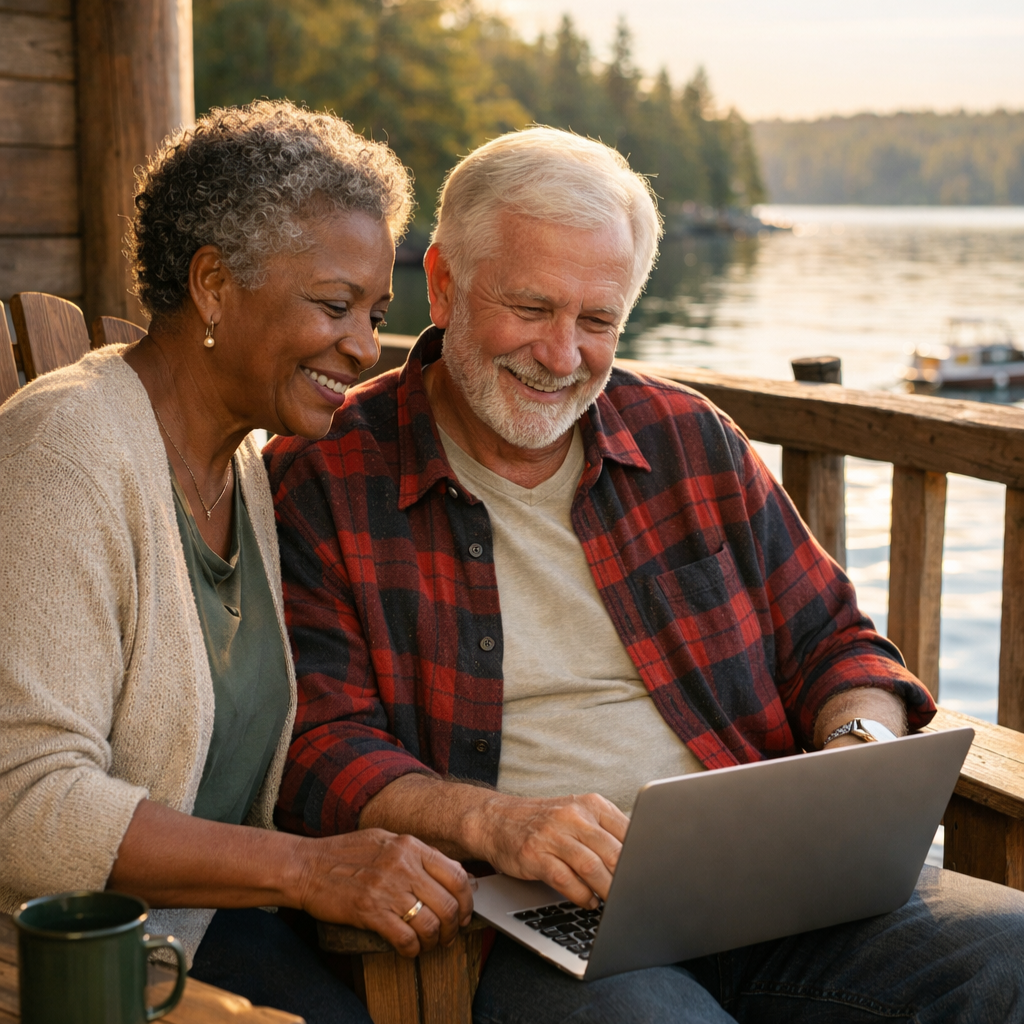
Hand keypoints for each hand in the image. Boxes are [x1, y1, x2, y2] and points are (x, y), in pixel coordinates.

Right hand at [295, 829, 473, 957]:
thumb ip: (415, 853)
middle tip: (450, 935)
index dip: (467, 899)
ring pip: (431, 924)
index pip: (457, 874)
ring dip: (435, 941)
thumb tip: (447, 870)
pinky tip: (409, 949)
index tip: (464, 911)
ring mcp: (387, 888)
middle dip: (455, 926)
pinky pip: (405, 938)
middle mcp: (403, 865)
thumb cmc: (345, 853)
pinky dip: (412, 950)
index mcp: (410, 845)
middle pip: (448, 903)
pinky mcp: (370, 912)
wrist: (307, 866)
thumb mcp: (386, 840)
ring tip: (429, 944)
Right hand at [472, 792, 628, 908]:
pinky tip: (589, 902)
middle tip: (636, 896)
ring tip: (615, 903)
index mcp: (590, 804)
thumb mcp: (578, 814)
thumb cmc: (545, 821)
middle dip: (627, 879)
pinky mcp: (535, 855)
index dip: (642, 857)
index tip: (651, 876)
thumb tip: (642, 857)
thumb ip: (606, 831)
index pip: (628, 831)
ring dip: (607, 890)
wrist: (497, 819)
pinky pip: (565, 880)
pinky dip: (582, 895)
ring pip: (592, 867)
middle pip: (612, 851)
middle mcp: (572, 815)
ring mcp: (552, 834)